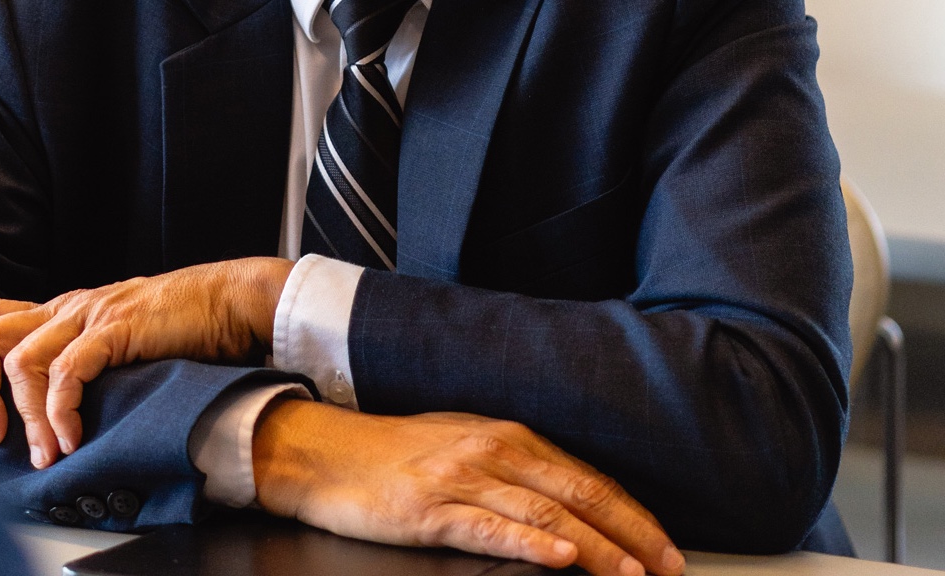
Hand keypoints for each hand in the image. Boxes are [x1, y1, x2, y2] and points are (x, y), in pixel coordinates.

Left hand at [0, 257, 293, 466]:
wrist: (229, 300)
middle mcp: (66, 306)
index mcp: (62, 309)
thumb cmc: (179, 325)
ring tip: (42, 452)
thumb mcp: (118, 338)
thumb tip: (52, 409)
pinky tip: (69, 436)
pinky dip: (59, 410)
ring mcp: (90, 314)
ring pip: (21, 360)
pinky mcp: (115, 328)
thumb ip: (83, 358)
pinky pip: (68, 371)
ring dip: (25, 416)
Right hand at [253, 401, 683, 575]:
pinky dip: (533, 545)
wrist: (327, 452)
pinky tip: (561, 560)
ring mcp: (463, 478)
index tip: (663, 544)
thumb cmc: (393, 453)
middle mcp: (492, 450)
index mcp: (504, 435)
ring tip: (633, 574)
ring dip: (597, 547)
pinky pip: (491, 529)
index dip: (628, 511)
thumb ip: (513, 469)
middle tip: (669, 565)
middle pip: (576, 492)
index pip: (583, 475)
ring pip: (546, 514)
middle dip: (630, 532)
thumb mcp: (461, 446)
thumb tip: (567, 505)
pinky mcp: (432, 509)